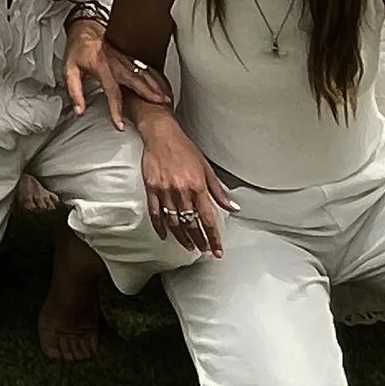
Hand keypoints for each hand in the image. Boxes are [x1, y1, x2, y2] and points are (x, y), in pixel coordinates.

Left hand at [64, 17, 170, 127]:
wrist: (85, 27)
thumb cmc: (78, 48)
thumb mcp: (69, 69)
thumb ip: (74, 91)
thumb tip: (79, 110)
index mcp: (102, 67)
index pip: (112, 92)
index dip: (116, 110)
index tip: (120, 124)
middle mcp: (116, 63)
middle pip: (136, 81)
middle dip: (149, 95)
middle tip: (161, 107)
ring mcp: (124, 58)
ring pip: (143, 74)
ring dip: (155, 86)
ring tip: (166, 99)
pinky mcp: (129, 56)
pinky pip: (144, 67)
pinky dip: (154, 77)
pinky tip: (162, 85)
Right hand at [139, 122, 232, 257]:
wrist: (161, 135)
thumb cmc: (184, 149)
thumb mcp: (206, 168)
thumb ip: (218, 190)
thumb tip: (232, 207)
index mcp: (198, 187)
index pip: (208, 219)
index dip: (213, 238)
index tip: (217, 250)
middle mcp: (182, 192)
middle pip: (191, 224)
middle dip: (199, 241)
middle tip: (204, 251)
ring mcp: (165, 192)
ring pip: (174, 222)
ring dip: (182, 238)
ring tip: (189, 246)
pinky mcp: (152, 189)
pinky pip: (155, 213)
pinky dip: (160, 227)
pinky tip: (165, 235)